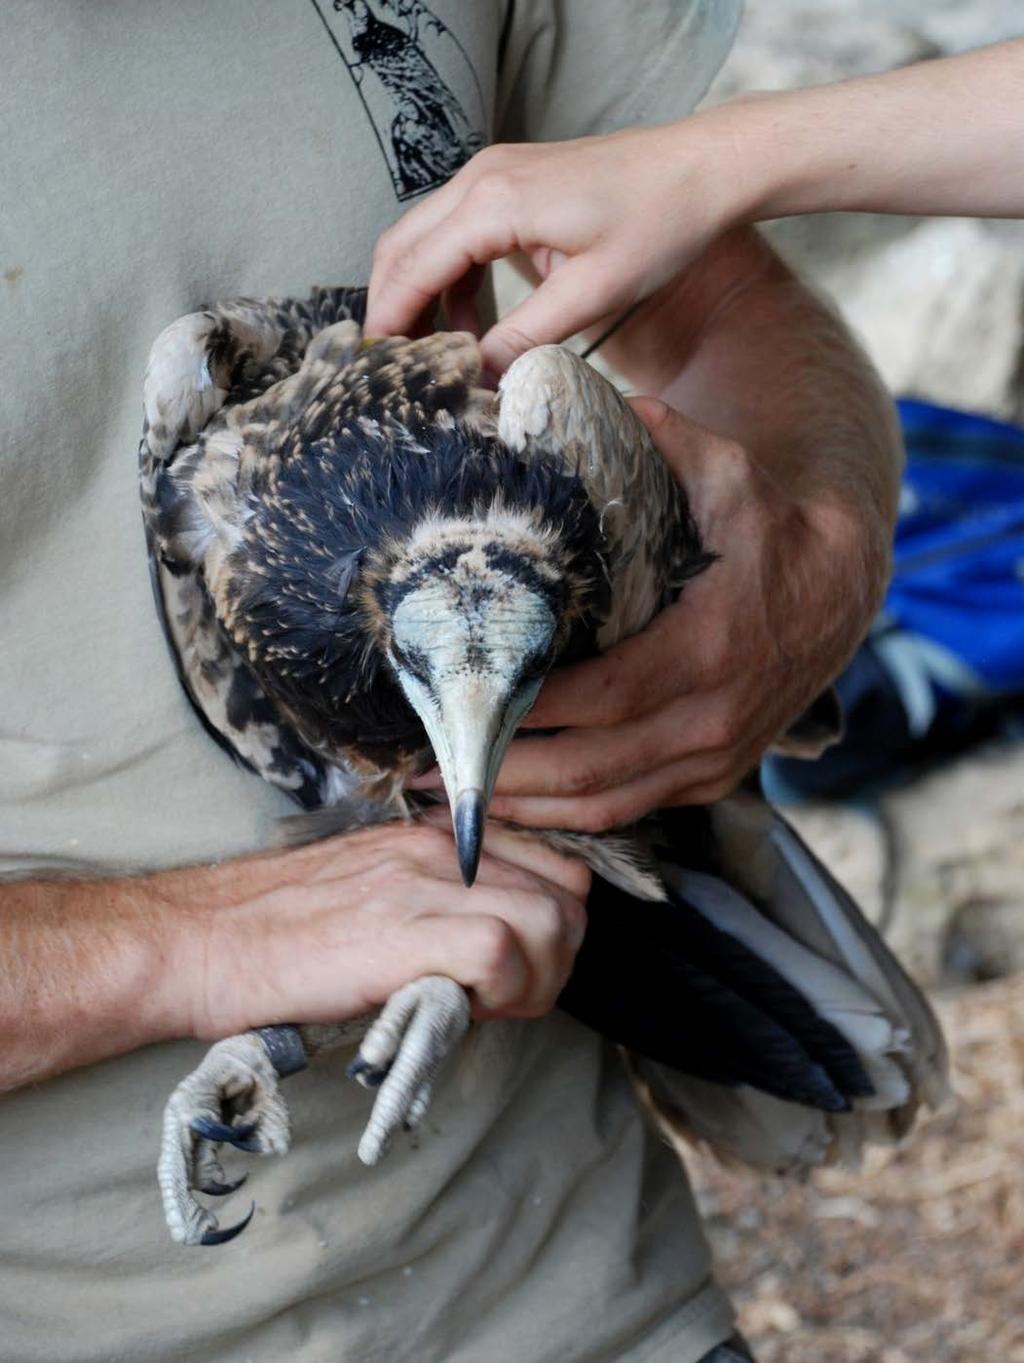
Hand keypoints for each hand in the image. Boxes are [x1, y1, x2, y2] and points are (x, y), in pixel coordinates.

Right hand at [176, 820, 589, 1038]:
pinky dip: (503, 991)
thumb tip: (500, 949)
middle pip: (570, 898)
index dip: (554, 928)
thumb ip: (441, 904)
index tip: (514, 969)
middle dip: (559, 961)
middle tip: (507, 997)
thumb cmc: (280, 931)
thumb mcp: (377, 894)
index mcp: (439, 838)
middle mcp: (442, 848)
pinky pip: (503, 951)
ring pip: (552, 921)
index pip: (557, 867)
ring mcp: (425, 883)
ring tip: (485, 1006)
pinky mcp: (404, 929)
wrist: (203, 941)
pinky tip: (462, 1009)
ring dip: (538, 981)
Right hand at [366, 123, 742, 371]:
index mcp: (493, 203)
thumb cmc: (659, 224)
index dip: (389, 324)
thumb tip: (477, 378)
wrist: (703, 169)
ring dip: (422, 298)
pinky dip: (453, 280)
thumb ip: (525, 338)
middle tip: (396, 371)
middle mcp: (481, 179)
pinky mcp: (512, 183)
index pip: (413, 268)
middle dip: (391, 310)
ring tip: (441, 358)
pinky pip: (458, 234)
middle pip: (401, 248)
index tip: (376, 373)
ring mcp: (494, 175)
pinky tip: (475, 327)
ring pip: (425, 240)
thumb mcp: (592, 294)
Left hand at [471, 397, 879, 829]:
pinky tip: (520, 804)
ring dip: (527, 809)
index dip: (528, 710)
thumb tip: (599, 399)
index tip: (460, 704)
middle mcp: (712, 718)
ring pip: (606, 802)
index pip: (600, 696)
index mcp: (709, 649)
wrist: (840, 589)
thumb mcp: (729, 473)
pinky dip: (571, 815)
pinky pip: (633, 808)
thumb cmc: (772, 529)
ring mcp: (715, 756)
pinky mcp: (715, 775)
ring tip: (455, 795)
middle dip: (503, 774)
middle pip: (588, 767)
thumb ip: (666, 440)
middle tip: (430, 765)